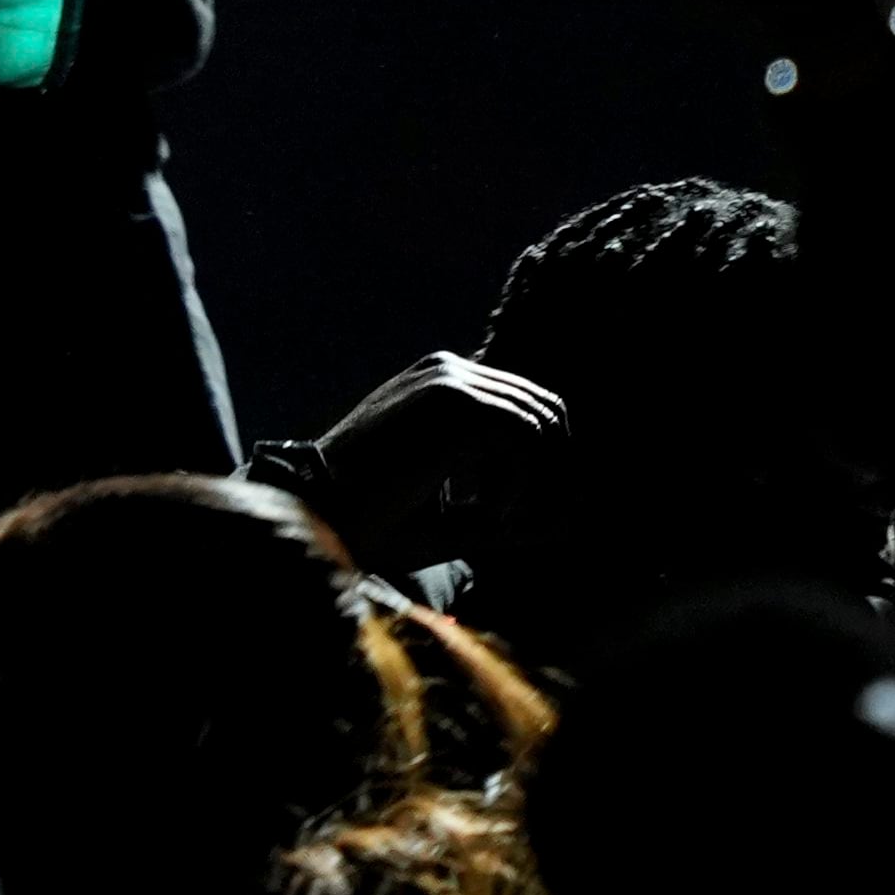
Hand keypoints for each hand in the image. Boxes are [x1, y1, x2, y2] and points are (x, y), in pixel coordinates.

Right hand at [297, 351, 563, 576]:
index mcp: (440, 383)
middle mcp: (448, 370)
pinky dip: (518, 486)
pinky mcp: (455, 403)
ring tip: (496, 523)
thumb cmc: (375, 519)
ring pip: (543, 424)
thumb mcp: (456, 515)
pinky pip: (526, 441)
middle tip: (527, 524)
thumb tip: (577, 520)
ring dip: (537, 484)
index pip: (528, 406)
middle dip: (556, 473)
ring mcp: (451, 380)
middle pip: (548, 409)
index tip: (527, 518)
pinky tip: (481, 514)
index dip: (547, 464)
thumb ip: (513, 510)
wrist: (317, 509)